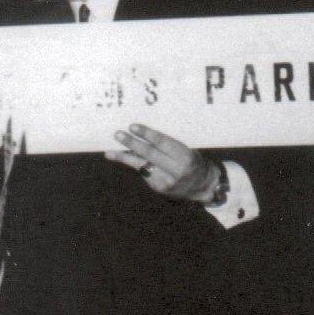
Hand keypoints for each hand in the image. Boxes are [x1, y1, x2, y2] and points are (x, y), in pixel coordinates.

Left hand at [105, 123, 219, 202]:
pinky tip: (121, 157)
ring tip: (110, 152)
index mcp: (185, 158)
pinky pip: (143, 171)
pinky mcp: (158, 188)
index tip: (133, 126)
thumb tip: (144, 133)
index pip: (162, 143)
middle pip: (149, 154)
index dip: (147, 134)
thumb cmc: (194, 161)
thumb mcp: (187, 150)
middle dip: (132, 144)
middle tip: (118, 134)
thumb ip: (169, 145)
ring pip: (141, 165)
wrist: (203, 186)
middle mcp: (175, 171)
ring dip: (124, 157)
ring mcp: (165, 181)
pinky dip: (133, 163)